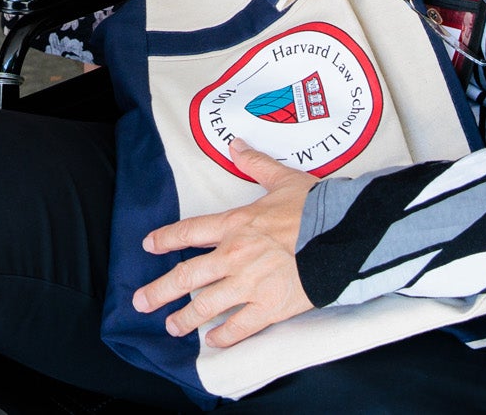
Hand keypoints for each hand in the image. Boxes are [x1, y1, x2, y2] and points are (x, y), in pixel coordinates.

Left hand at [132, 139, 319, 346]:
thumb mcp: (283, 179)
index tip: (149, 247)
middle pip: (186, 276)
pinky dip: (224, 336)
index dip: (166, 239)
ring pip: (207, 305)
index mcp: (235, 224)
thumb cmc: (316, 207)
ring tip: (171, 327)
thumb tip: (236, 145)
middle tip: (141, 302)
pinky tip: (213, 341)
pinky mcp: (270, 307)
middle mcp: (235, 255)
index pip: (190, 232)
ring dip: (185, 318)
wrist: (345, 235)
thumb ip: (256, 164)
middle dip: (159, 291)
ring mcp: (251, 283)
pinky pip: (240, 326)